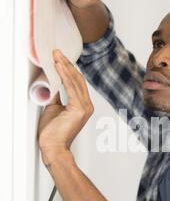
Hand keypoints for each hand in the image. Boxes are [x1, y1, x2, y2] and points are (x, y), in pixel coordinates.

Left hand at [38, 50, 93, 165]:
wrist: (54, 147)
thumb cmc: (54, 132)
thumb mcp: (54, 108)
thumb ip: (57, 96)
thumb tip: (52, 82)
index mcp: (83, 105)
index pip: (77, 82)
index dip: (69, 68)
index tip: (60, 57)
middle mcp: (87, 105)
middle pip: (78, 79)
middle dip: (67, 64)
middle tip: (57, 52)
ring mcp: (84, 108)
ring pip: (75, 81)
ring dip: (65, 67)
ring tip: (56, 56)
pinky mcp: (79, 110)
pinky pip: (71, 88)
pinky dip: (64, 76)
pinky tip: (59, 66)